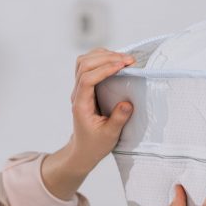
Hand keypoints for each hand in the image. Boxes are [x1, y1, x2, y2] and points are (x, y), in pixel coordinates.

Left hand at [66, 47, 136, 172]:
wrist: (84, 149)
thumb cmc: (95, 144)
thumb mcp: (110, 135)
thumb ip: (118, 119)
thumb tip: (127, 103)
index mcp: (81, 104)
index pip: (87, 79)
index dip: (104, 69)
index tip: (122, 66)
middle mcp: (77, 93)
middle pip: (84, 65)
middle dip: (106, 58)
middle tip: (128, 60)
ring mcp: (80, 89)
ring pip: (84, 62)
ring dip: (103, 55)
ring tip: (123, 58)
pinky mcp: (85, 88)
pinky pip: (88, 66)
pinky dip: (101, 59)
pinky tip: (115, 61)